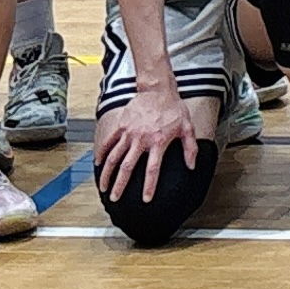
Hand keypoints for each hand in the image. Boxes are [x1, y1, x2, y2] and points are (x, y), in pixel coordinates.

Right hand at [96, 85, 204, 204]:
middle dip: (120, 185)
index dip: (149, 186)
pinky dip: (102, 152)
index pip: (153, 170)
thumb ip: (190, 148)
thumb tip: (192, 166)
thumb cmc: (173, 108)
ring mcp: (129, 133)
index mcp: (158, 142)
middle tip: (115, 198)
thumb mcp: (187, 128)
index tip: (146, 199)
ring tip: (103, 186)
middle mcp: (141, 140)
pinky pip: (109, 141)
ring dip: (107, 173)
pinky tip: (98, 163)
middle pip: (127, 167)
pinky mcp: (121, 125)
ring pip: (114, 157)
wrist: (158, 89)